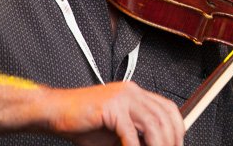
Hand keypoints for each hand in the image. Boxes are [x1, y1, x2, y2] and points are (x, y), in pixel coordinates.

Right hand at [41, 81, 183, 145]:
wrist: (55, 113)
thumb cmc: (83, 123)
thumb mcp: (117, 133)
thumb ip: (137, 137)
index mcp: (136, 95)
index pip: (167, 108)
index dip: (176, 128)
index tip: (177, 144)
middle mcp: (133, 92)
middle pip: (164, 116)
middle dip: (170, 139)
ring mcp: (123, 97)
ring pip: (152, 123)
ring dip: (157, 144)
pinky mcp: (111, 107)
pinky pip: (130, 130)